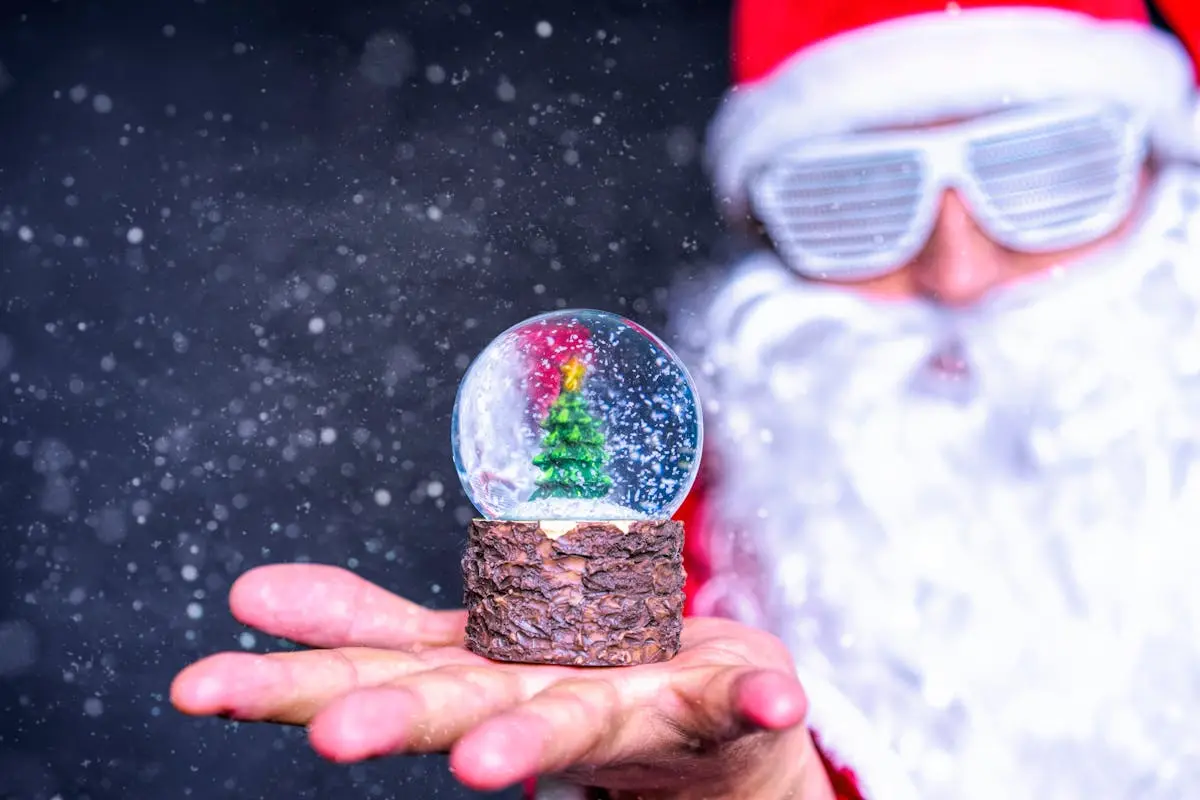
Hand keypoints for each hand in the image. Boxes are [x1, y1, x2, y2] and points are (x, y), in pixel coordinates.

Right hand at [170, 564, 833, 798]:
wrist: (685, 729)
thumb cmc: (560, 677)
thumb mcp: (453, 644)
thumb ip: (364, 625)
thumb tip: (247, 594)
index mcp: (471, 680)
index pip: (373, 677)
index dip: (291, 682)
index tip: (204, 689)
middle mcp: (533, 705)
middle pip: (457, 712)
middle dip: (396, 723)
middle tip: (336, 739)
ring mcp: (620, 709)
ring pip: (574, 724)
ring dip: (536, 742)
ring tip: (492, 762)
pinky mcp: (703, 705)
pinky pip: (730, 699)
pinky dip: (751, 697)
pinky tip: (775, 695)